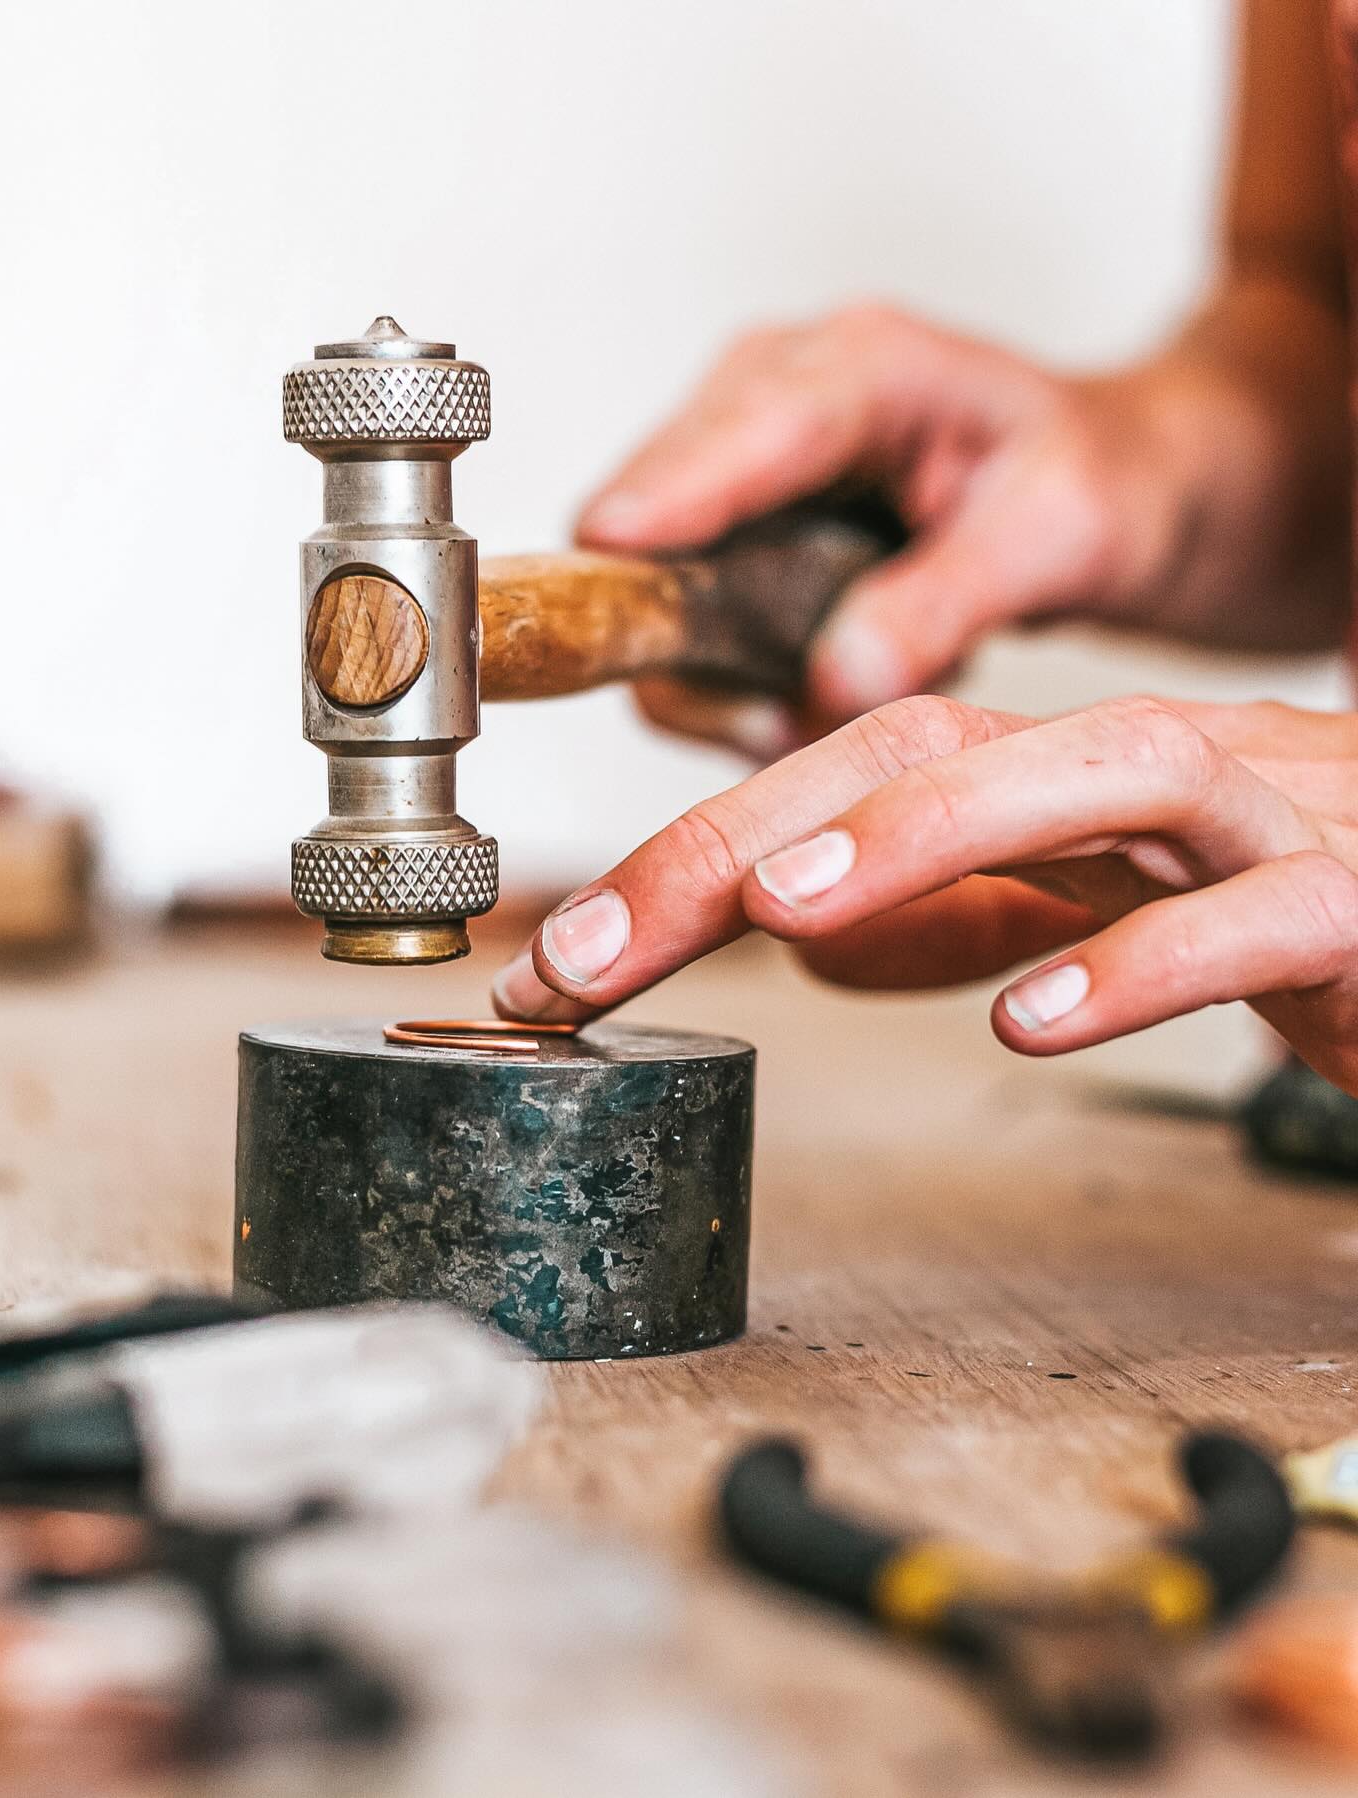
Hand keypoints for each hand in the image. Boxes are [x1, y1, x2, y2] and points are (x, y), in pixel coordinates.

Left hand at [492, 694, 1357, 1096]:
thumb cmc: (1306, 912)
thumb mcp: (1095, 919)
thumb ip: (971, 916)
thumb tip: (818, 947)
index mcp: (1069, 773)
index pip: (853, 773)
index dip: (693, 855)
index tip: (562, 961)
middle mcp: (1154, 766)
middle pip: (931, 749)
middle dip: (744, 837)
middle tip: (596, 944)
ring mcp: (1270, 818)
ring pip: (1098, 771)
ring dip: (926, 836)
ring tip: (785, 908)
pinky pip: (1251, 915)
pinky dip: (1138, 959)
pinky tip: (1029, 1018)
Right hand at [577, 301, 1349, 757]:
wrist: (1109, 482)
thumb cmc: (1096, 482)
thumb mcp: (1059, 538)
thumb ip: (947, 602)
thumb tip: (838, 675)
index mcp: (868, 365)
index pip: (746, 430)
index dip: (672, 493)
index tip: (609, 550)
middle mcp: (774, 388)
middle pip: (654, 506)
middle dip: (693, 630)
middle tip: (787, 719)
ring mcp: (735, 451)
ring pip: (647, 573)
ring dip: (713, 670)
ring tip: (819, 707)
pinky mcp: (720, 515)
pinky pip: (673, 610)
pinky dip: (724, 674)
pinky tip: (810, 686)